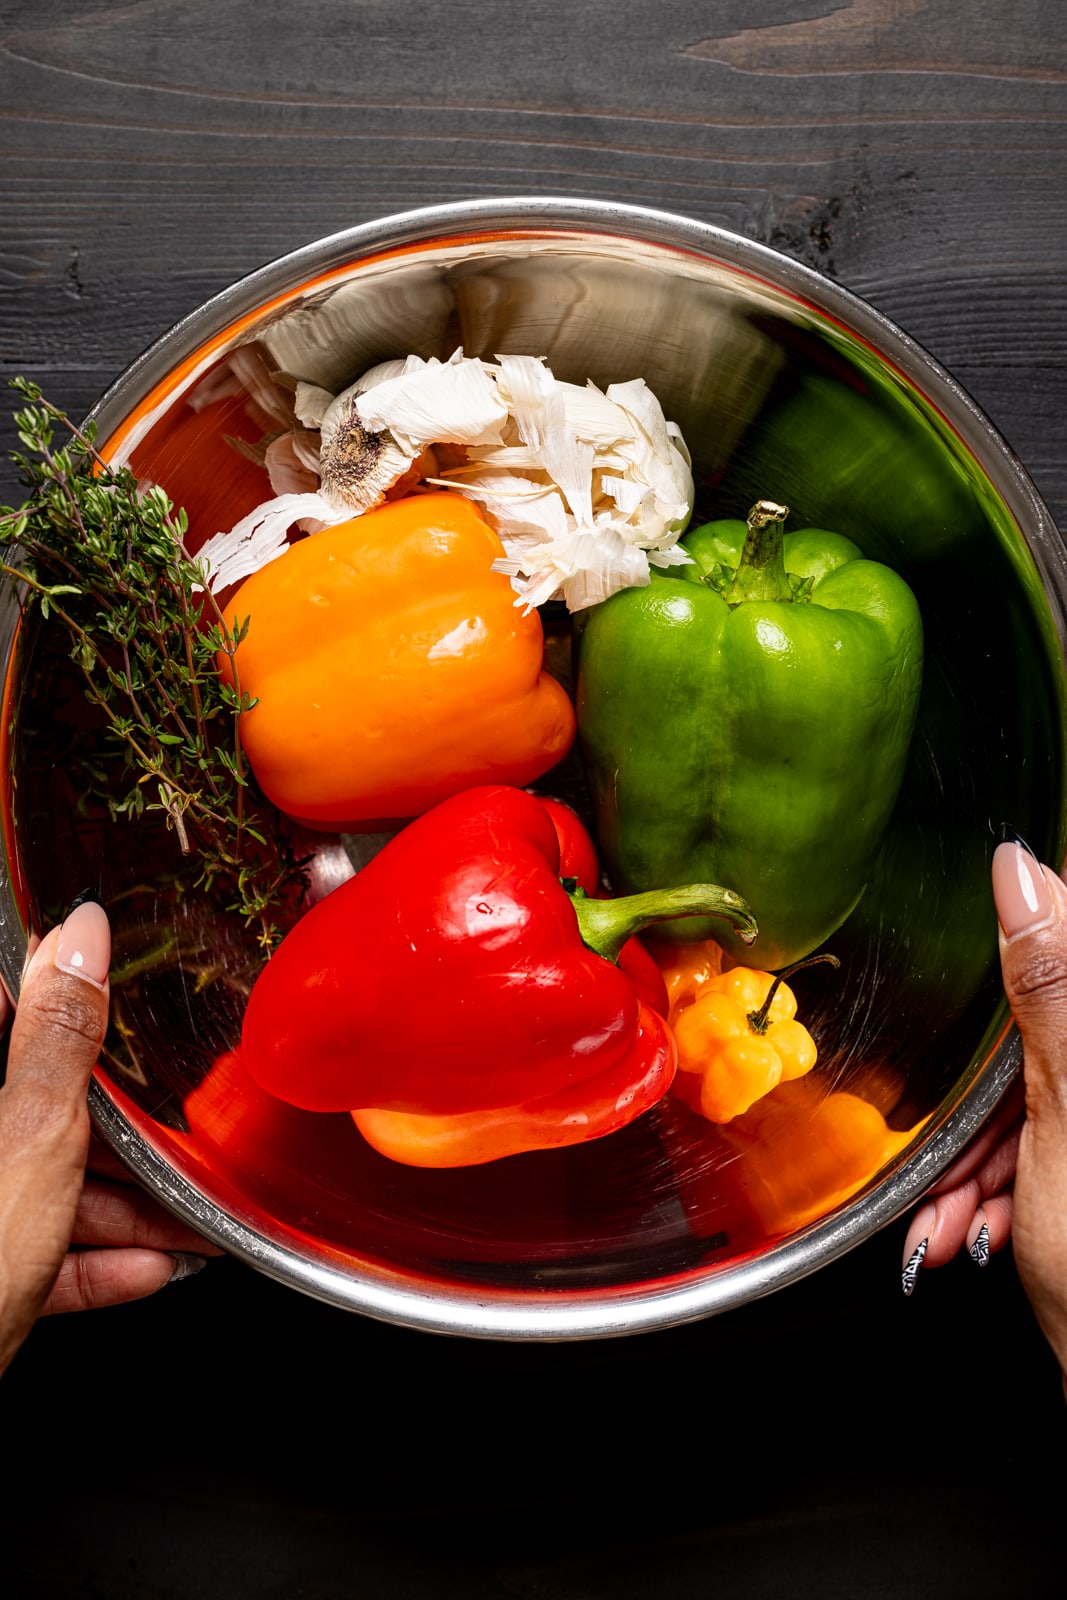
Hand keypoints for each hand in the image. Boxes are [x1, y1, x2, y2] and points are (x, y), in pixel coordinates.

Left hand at [0, 899, 221, 1376]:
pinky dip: (84, 1258)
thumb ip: (61, 1035)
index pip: (17, 1013)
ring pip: (39, 1183)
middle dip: (125, 1139)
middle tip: (186, 1148)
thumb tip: (81, 935)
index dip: (88, 1021)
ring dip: (122, 1208)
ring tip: (191, 1226)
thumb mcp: (31, 1136)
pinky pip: (26, 1245)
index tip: (145, 1037)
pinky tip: (143, 1270)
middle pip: (41, 1108)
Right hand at [902, 842, 1066, 1380]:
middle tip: (951, 1161)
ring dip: (968, 1161)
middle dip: (975, 1106)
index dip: (1006, 959)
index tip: (969, 1011)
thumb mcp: (1065, 1110)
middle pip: (1030, 1045)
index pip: (1059, 942)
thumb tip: (1022, 869)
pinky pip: (1022, 1152)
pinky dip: (983, 1189)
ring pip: (1018, 1106)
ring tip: (951, 1219)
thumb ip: (1050, 984)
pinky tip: (960, 1227)